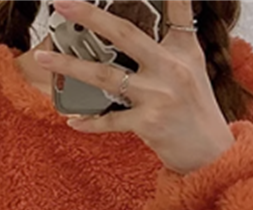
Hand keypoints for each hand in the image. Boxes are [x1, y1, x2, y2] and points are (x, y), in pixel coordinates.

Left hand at [35, 0, 235, 174]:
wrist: (209, 151)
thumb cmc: (196, 106)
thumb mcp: (192, 62)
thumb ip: (175, 33)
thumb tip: (159, 12)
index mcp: (181, 49)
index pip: (173, 9)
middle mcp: (169, 69)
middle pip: (124, 35)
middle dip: (90, 15)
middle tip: (61, 2)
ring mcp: (157, 97)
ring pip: (105, 76)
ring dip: (70, 66)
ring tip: (43, 58)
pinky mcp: (148, 124)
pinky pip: (110, 120)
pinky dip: (90, 122)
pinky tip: (73, 120)